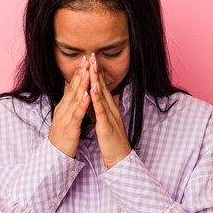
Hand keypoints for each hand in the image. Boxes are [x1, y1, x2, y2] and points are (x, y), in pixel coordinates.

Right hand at [48, 55, 89, 157]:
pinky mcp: (70, 126)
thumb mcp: (66, 117)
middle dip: (80, 72)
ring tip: (87, 71)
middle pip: (73, 87)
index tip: (84, 60)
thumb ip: (69, 104)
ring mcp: (66, 117)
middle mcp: (63, 108)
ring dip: (81, 83)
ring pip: (75, 97)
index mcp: (64, 106)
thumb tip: (71, 91)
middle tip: (86, 58)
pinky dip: (82, 103)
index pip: (71, 86)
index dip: (78, 72)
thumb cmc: (63, 137)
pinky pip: (77, 113)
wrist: (55, 155)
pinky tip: (87, 94)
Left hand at [88, 53, 131, 168]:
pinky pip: (101, 110)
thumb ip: (109, 107)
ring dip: (97, 80)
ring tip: (92, 66)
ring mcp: (110, 116)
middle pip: (103, 87)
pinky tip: (92, 88)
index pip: (102, 87)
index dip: (97, 73)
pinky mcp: (106, 125)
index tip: (92, 60)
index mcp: (110, 108)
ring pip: (102, 95)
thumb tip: (111, 95)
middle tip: (92, 55)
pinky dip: (96, 98)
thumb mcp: (110, 120)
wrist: (120, 157)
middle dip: (97, 71)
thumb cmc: (114, 141)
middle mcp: (111, 109)